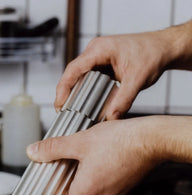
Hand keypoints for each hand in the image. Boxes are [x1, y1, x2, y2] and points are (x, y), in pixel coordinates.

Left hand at [26, 115, 191, 194]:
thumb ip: (54, 148)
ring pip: (93, 191)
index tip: (50, 191)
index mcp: (87, 190)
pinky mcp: (126, 185)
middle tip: (62, 170)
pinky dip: (100, 176)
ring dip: (85, 180)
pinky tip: (99, 158)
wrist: (152, 139)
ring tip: (81, 161)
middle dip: (68, 186)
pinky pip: (107, 185)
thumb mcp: (79, 142)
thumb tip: (34, 152)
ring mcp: (116, 192)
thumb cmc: (121, 141)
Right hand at [55, 21, 191, 118]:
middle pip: (72, 76)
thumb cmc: (151, 54)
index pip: (73, 70)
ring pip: (79, 80)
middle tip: (64, 114)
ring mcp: (96, 60)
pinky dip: (85, 94)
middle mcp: (94, 53)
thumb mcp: (138, 79)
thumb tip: (111, 118)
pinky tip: (84, 107)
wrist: (162, 49)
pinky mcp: (100, 67)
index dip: (63, 89)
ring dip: (75, 96)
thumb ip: (124, 100)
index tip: (60, 105)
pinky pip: (87, 82)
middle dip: (67, 95)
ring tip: (72, 113)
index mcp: (99, 49)